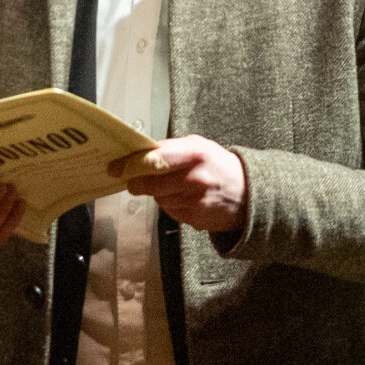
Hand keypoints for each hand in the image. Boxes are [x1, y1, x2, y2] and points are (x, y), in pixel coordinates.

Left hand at [117, 135, 249, 232]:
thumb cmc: (220, 166)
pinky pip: (169, 211)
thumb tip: (140, 152)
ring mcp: (193, 202)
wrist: (248, 194)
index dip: (131, 165)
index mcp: (194, 154)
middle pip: (150, 184)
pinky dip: (171, 204)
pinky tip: (185, 198)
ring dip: (158, 193)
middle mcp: (193, 179)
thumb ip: (170, 148)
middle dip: (137, 182)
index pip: (154, 160)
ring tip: (176, 185)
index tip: (116, 167)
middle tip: (134, 179)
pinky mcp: (193, 219)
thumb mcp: (199, 146)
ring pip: (157, 198)